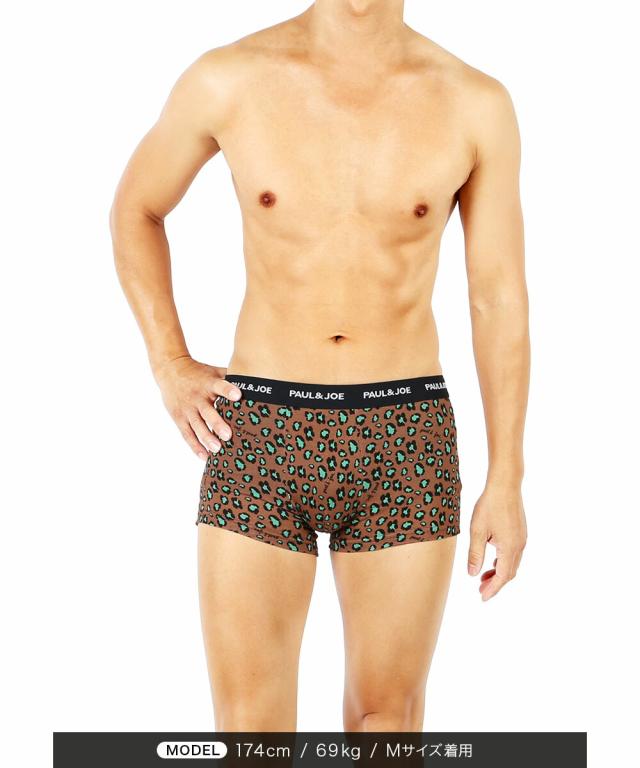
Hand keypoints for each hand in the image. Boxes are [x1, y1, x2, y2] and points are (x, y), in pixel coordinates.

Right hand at [153, 355, 241, 459]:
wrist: (171, 370)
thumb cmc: (200, 373)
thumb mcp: (214, 371)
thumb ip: (233, 377)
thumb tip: (258, 381)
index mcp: (208, 383)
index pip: (219, 385)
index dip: (228, 390)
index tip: (238, 396)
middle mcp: (197, 397)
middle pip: (208, 411)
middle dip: (218, 423)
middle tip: (228, 435)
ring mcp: (187, 409)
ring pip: (197, 426)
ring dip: (206, 438)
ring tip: (217, 450)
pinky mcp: (179, 418)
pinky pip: (187, 434)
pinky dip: (195, 446)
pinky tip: (204, 457)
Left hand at [467, 482, 526, 600]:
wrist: (505, 485)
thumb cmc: (490, 505)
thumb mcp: (477, 531)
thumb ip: (475, 554)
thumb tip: (472, 574)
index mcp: (509, 548)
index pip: (502, 577)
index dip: (492, 589)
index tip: (482, 598)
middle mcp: (519, 546)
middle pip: (509, 573)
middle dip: (495, 583)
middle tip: (480, 590)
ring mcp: (522, 539)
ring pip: (512, 564)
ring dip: (499, 573)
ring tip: (484, 577)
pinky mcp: (521, 532)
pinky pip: (514, 554)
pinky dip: (503, 562)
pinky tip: (493, 560)